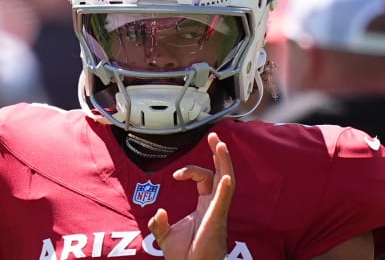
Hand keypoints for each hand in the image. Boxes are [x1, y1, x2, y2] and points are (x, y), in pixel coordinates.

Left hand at [148, 132, 234, 259]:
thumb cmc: (184, 256)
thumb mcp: (165, 235)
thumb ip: (158, 222)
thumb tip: (159, 212)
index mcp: (205, 206)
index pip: (204, 178)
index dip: (191, 171)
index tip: (175, 175)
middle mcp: (214, 205)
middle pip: (220, 173)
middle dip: (218, 154)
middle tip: (214, 136)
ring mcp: (217, 211)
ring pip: (226, 182)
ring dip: (224, 163)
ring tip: (220, 145)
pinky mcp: (216, 220)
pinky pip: (224, 202)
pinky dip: (225, 188)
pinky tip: (224, 177)